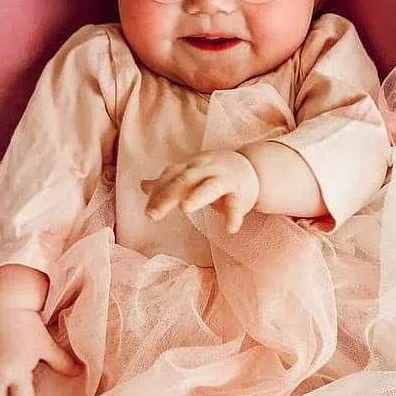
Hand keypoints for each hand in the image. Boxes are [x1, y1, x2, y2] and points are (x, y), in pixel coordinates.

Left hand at [141, 149, 259, 233]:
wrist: (253, 167)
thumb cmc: (216, 175)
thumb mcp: (192, 175)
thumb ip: (170, 182)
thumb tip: (142, 185)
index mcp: (192, 166)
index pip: (171, 176)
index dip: (158, 192)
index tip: (148, 212)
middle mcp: (206, 169)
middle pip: (185, 180)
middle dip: (168, 195)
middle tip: (152, 214)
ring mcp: (224, 179)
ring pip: (210, 186)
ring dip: (197, 195)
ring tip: (185, 209)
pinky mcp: (240, 192)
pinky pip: (236, 203)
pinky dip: (233, 216)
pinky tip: (230, 229)